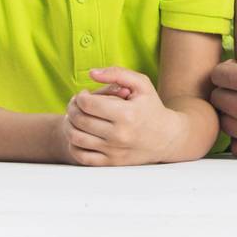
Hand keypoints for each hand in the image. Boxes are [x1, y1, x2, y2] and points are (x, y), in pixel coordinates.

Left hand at [61, 67, 181, 166]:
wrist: (167, 138)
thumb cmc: (151, 108)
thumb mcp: (142, 85)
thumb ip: (117, 73)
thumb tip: (92, 73)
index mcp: (127, 114)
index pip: (88, 104)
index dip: (80, 96)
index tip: (84, 94)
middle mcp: (119, 135)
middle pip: (79, 120)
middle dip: (72, 108)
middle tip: (76, 104)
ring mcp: (113, 151)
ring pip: (76, 138)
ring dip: (69, 125)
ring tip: (75, 117)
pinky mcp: (110, 163)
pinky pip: (80, 155)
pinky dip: (73, 144)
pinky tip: (80, 134)